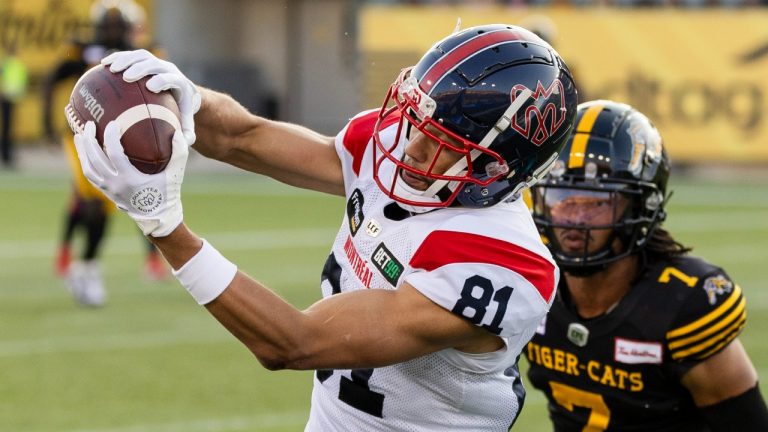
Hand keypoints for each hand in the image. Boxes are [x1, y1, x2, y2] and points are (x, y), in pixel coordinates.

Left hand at [73, 121, 188, 236]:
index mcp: (130, 179)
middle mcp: (115, 184)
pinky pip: (90, 176)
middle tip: (88, 124)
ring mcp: (108, 189)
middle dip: (90, 140)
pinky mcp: (106, 192)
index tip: (112, 123)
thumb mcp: (176, 174)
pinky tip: (85, 152)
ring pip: (88, 168)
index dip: (110, 137)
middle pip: (95, 159)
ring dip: (82, 151)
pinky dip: (85, 162)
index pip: (115, 154)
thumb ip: (179, 154)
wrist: (158, 217)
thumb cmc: (167, 194)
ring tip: (79, 135)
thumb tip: (178, 133)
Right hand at [102, 49, 200, 144]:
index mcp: (180, 83)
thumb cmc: (181, 110)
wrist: (182, 90)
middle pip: (155, 64)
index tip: (150, 87)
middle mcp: (168, 69)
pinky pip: (130, 55)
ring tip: (111, 69)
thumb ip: (187, 135)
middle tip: (127, 77)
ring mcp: (156, 62)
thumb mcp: (187, 123)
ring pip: (141, 56)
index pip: (172, 78)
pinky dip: (117, 57)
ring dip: (126, 60)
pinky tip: (103, 65)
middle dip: (141, 68)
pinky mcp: (145, 59)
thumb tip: (181, 144)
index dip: (162, 80)